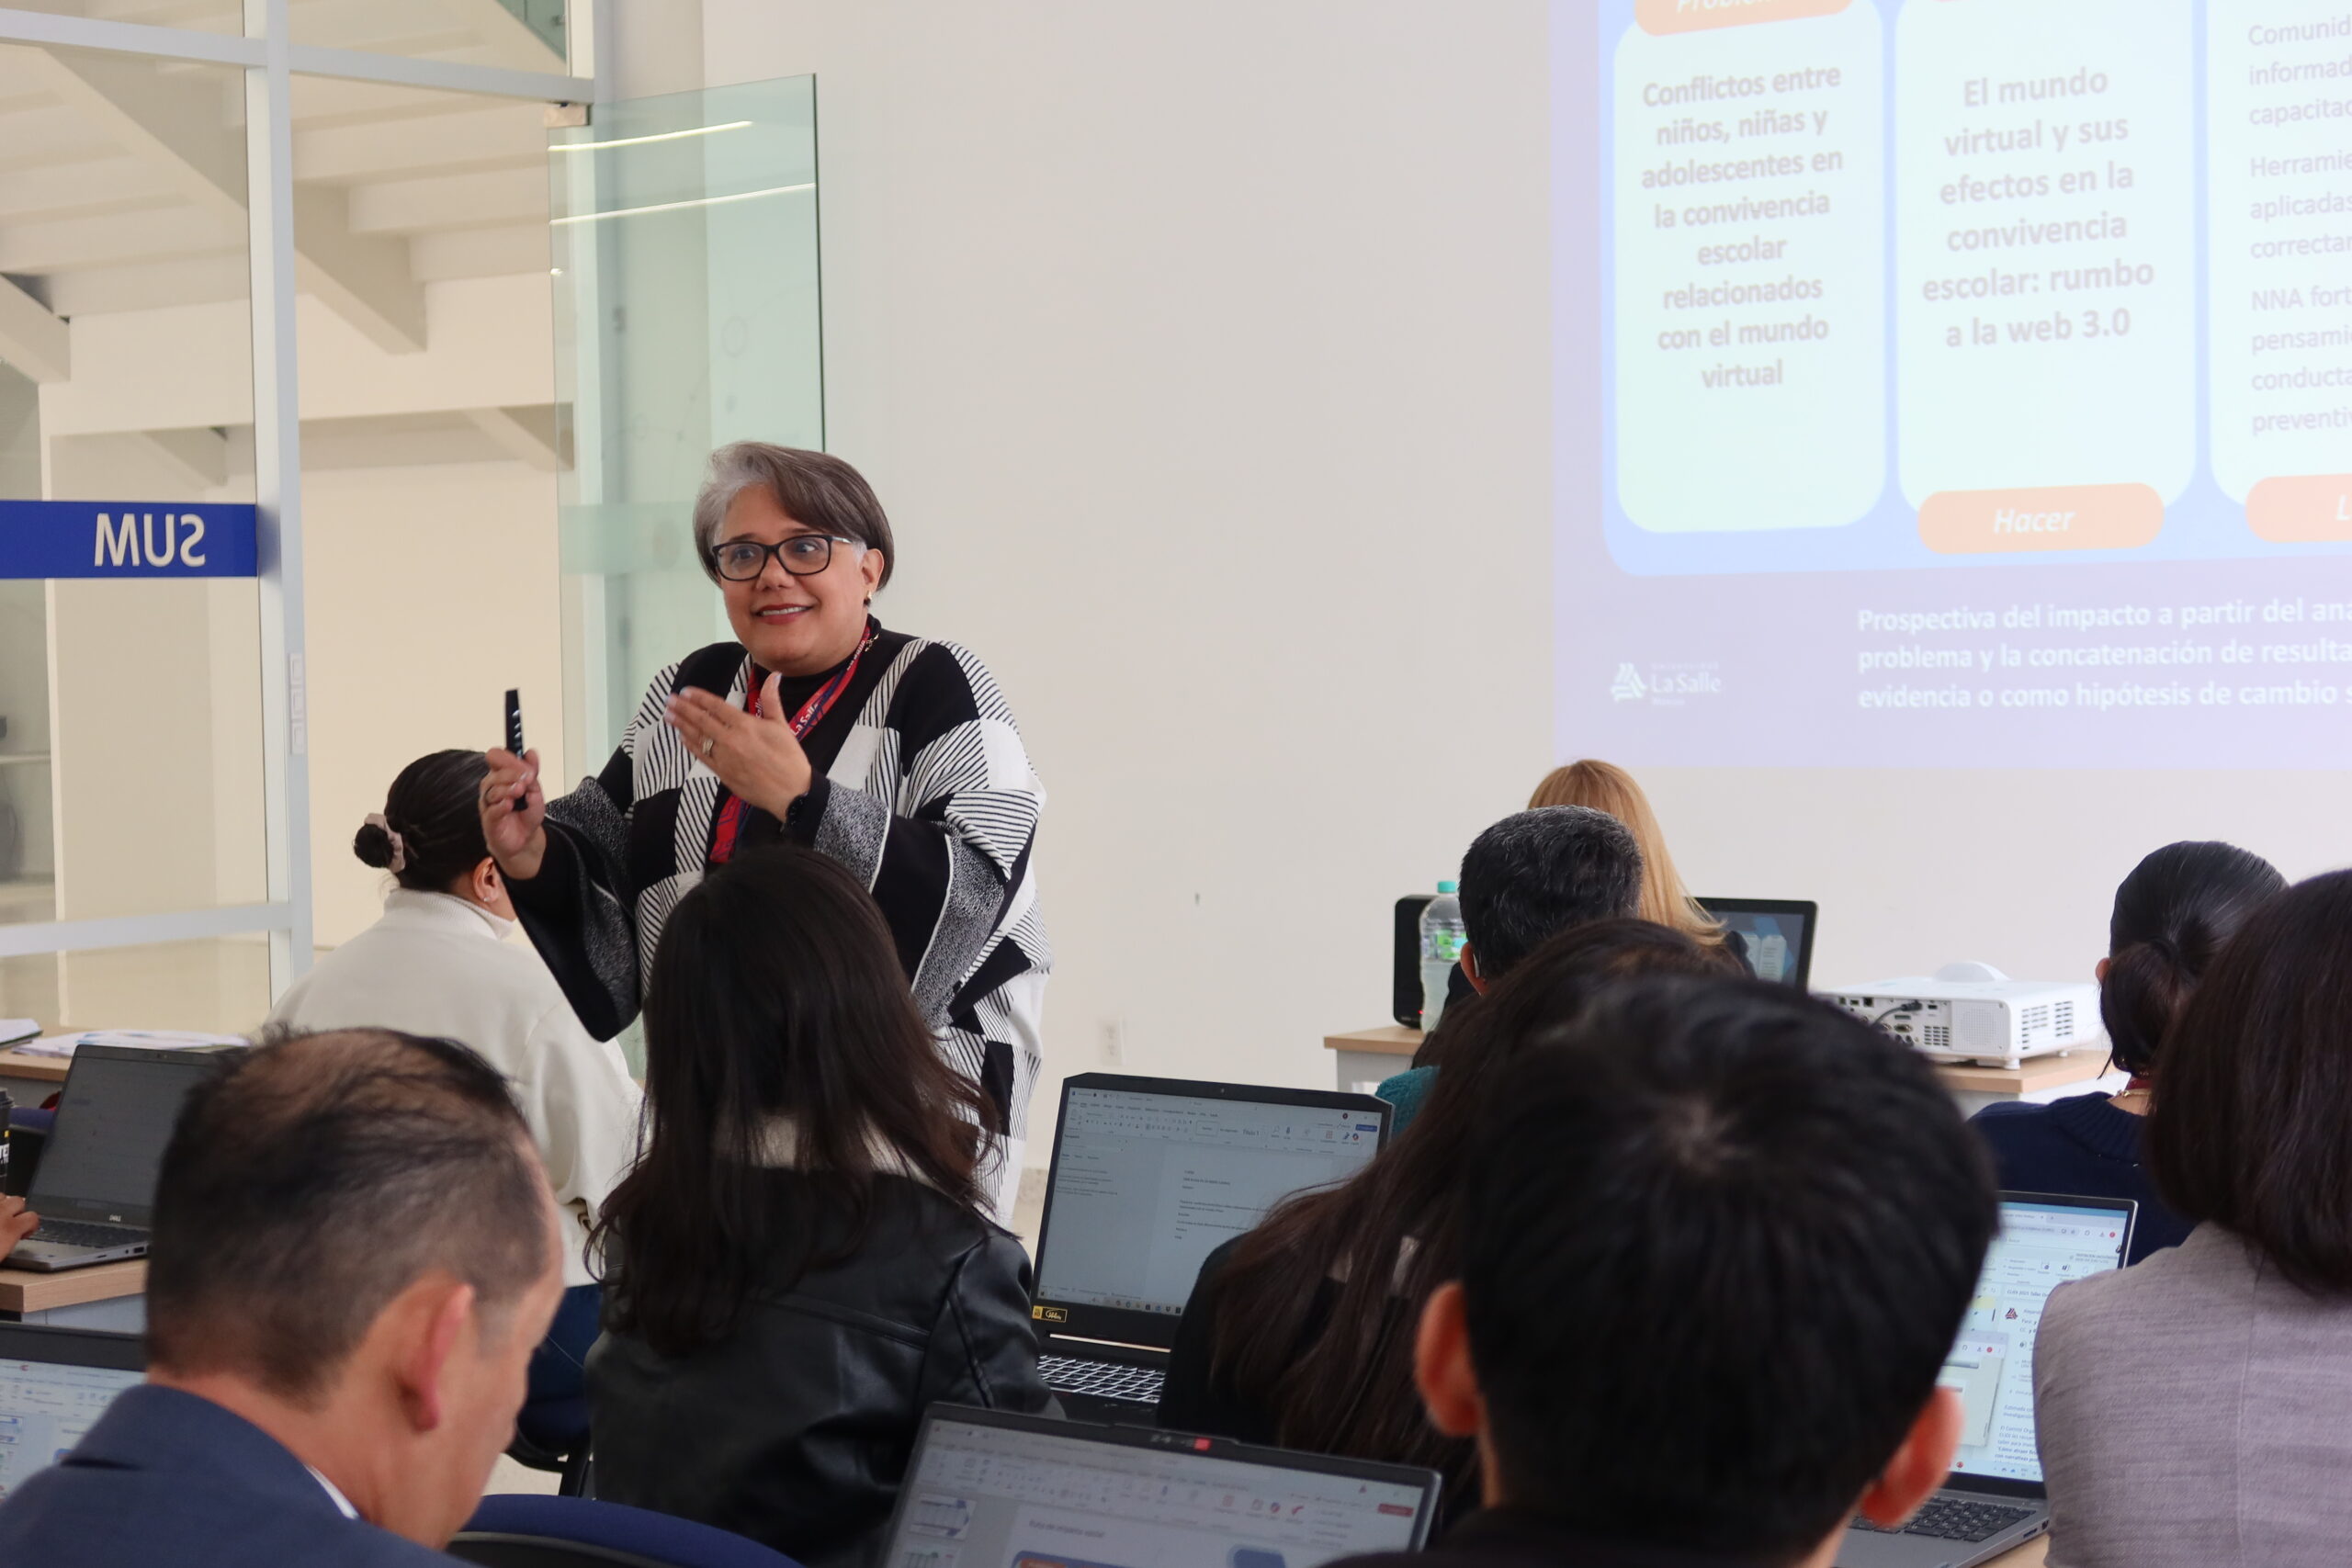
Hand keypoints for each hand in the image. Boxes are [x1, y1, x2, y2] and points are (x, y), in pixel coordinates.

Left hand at [0, 1195, 37, 1251]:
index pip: (33, 1218)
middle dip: (17, 1210)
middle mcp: (0, 1213)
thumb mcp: (2, 1256)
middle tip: (8, 1224)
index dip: (31, 1225)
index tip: (24, 1233)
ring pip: (2, 1196)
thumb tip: (10, 1244)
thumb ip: (10, 1245)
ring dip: (2, 1204)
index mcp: (9, 1230)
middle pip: (18, 1201)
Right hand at [480, 747, 547, 879]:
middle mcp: (492, 788)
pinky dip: (501, 805)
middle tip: (527, 779)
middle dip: (512, 773)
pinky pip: (491, 810)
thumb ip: (532, 772)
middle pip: (494, 773)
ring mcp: (489, 804)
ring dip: (508, 788)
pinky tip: (509, 804)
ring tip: (521, 791)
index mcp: (501, 777)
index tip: (525, 765)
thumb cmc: (525, 814)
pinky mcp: (489, 820)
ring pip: (491, 789)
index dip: (508, 758)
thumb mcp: (535, 790)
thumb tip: (531, 753)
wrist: (525, 839)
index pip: (495, 757)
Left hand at [666, 675, 812, 818]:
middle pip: (701, 720)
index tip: (685, 691)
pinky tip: (683, 738)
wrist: (790, 792)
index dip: (699, 697)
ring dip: (681, 725)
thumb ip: (771, 700)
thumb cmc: (789, 758)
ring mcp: (723, 758)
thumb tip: (774, 675)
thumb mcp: (782, 726)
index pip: (716, 706)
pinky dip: (690, 745)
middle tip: (669, 700)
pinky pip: (701, 756)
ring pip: (697, 737)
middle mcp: (730, 740)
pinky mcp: (721, 773)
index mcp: (745, 725)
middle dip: (683, 709)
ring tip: (669, 715)